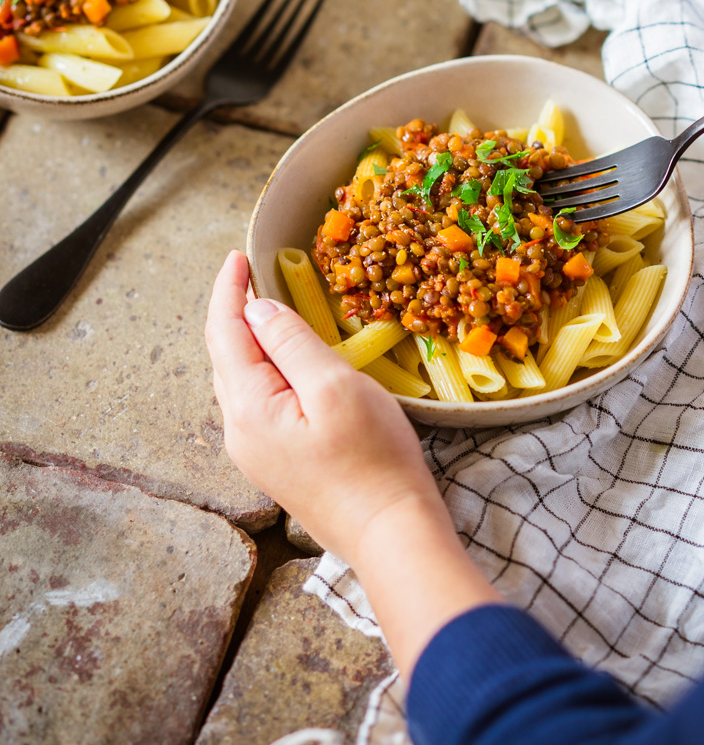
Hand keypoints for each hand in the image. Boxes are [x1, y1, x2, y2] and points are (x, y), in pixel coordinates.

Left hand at [204, 250, 444, 565]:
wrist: (392, 534)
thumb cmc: (373, 458)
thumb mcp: (335, 386)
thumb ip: (291, 342)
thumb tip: (256, 308)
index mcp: (248, 408)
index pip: (224, 333)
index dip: (228, 290)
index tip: (238, 256)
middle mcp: (240, 432)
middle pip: (227, 358)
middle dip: (236, 313)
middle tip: (256, 275)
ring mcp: (257, 453)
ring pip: (242, 381)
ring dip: (252, 342)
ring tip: (272, 310)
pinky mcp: (278, 465)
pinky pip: (260, 403)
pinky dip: (267, 370)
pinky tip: (289, 362)